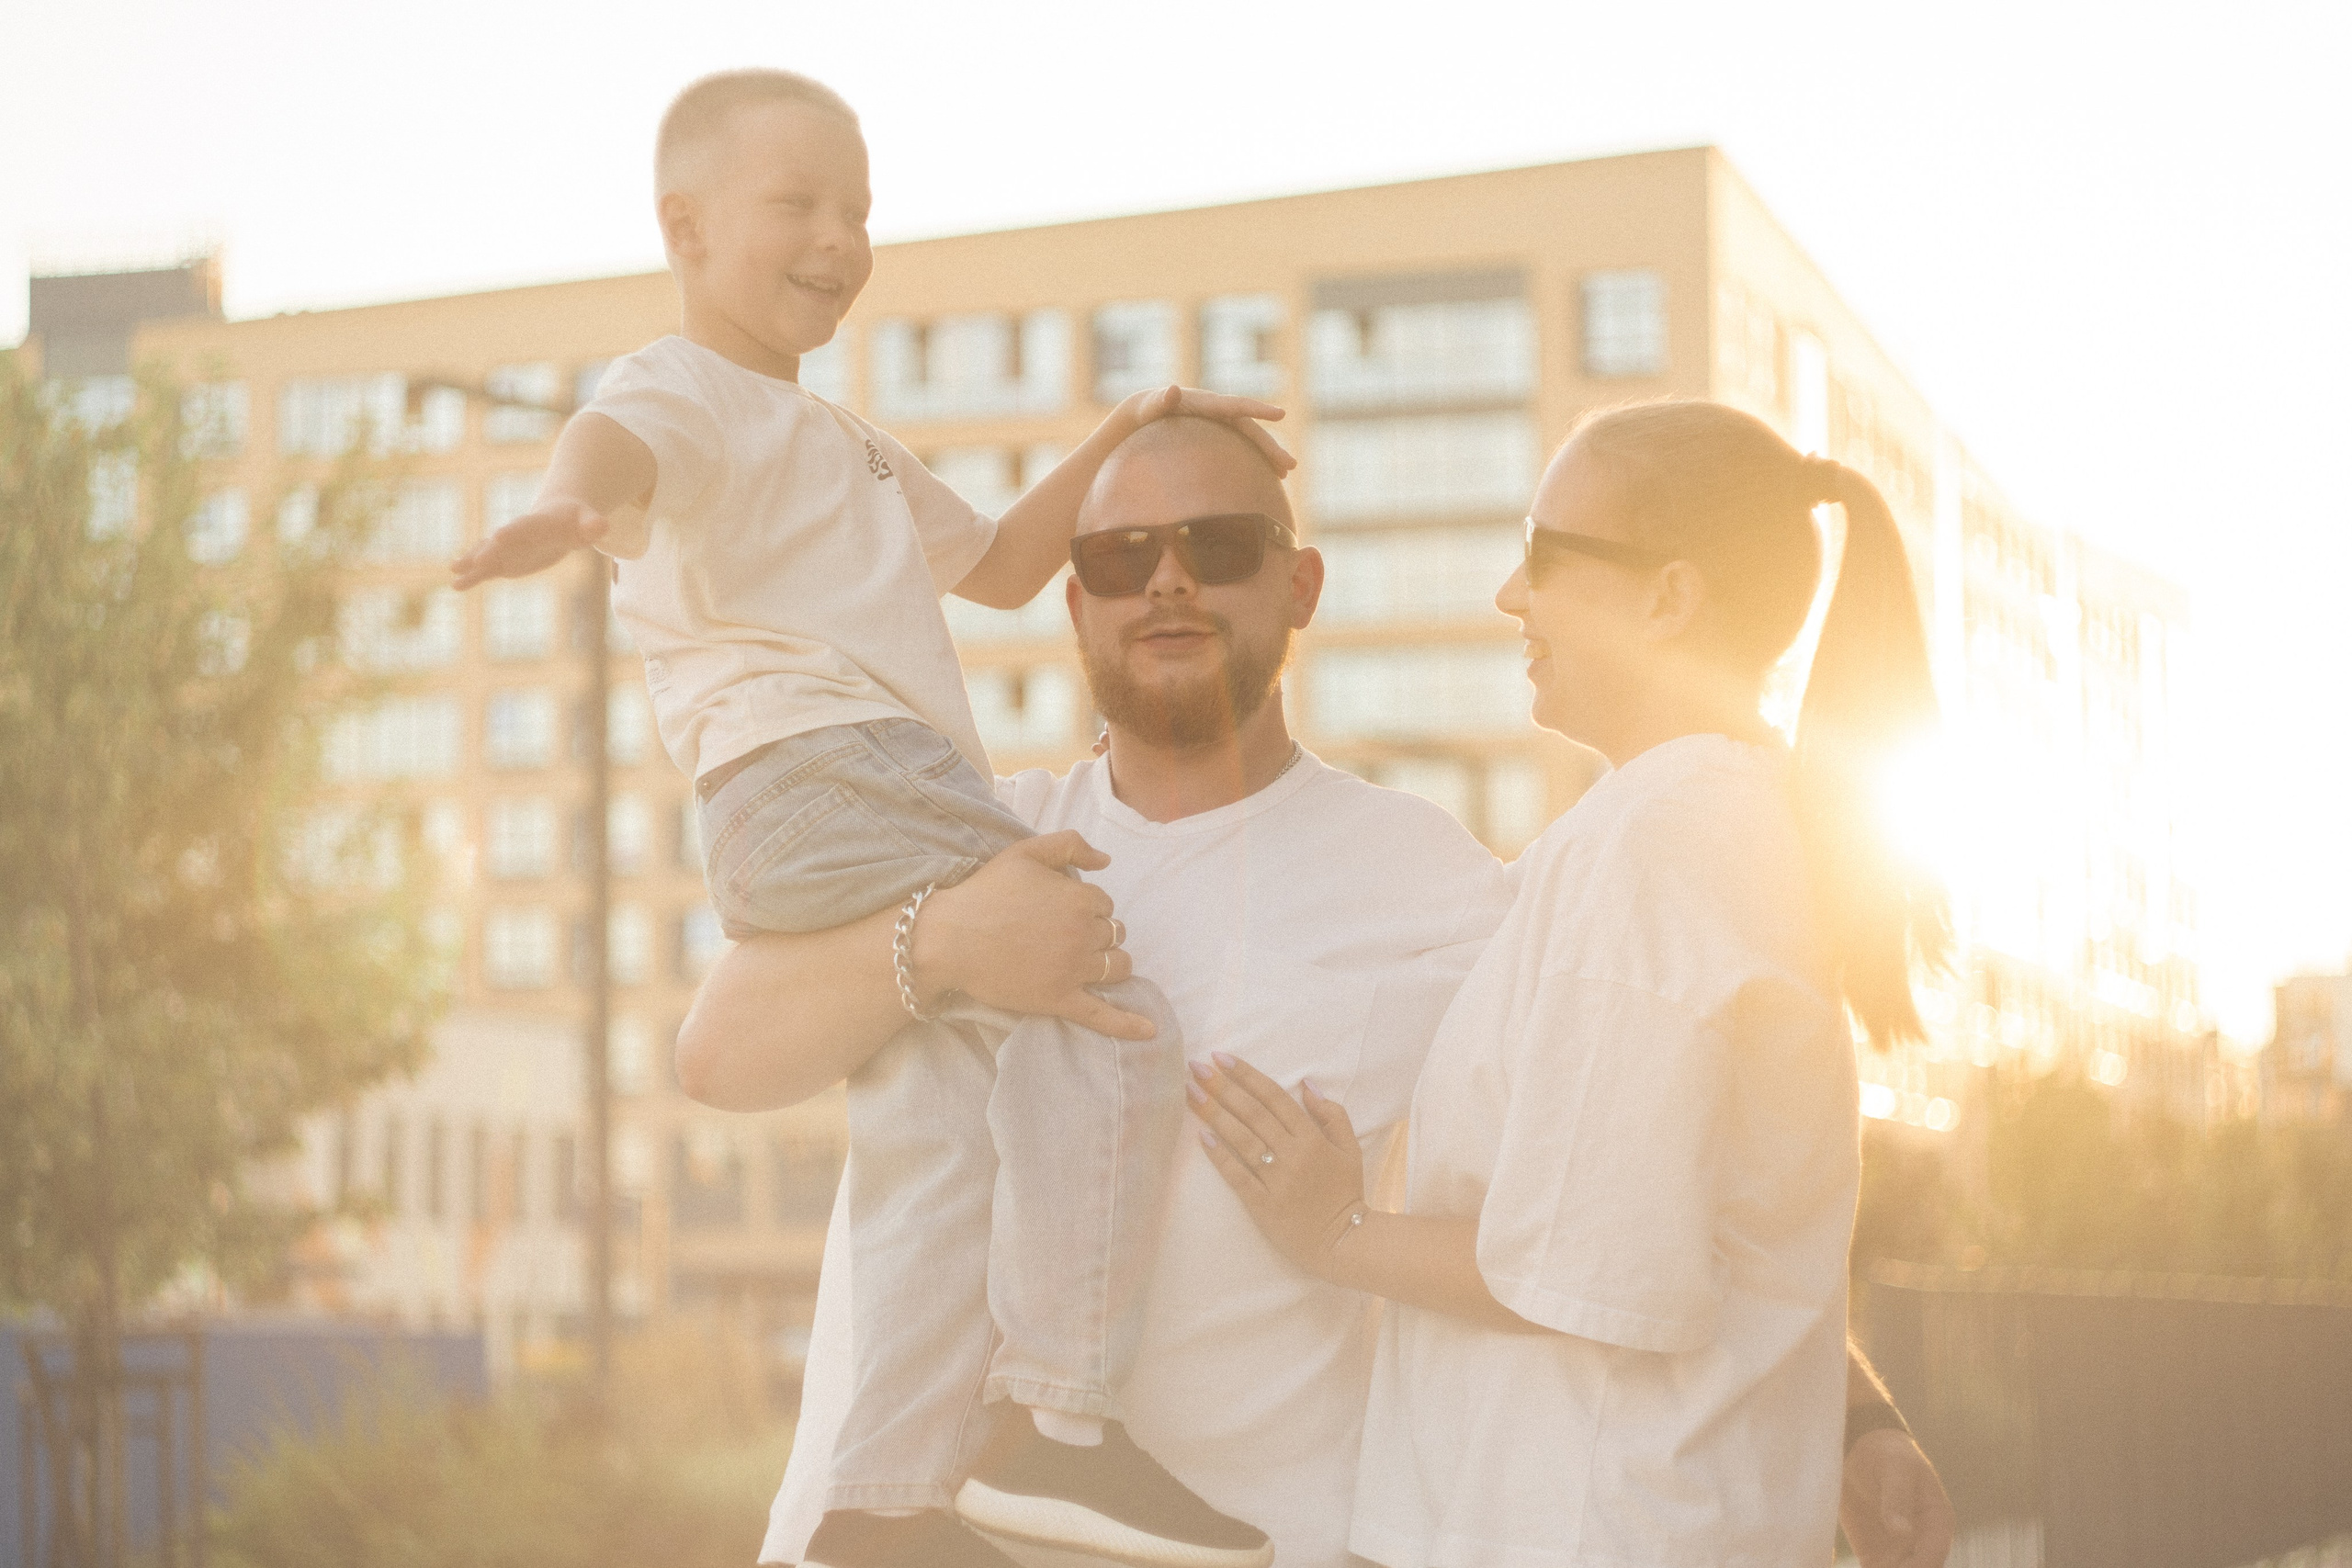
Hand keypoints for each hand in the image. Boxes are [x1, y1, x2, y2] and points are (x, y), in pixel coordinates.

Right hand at [450, 497, 608, 588]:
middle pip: (502, 542)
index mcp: (538, 522)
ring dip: (472, 562)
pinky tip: (456, 584)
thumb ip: (593, 524)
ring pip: (488, 554)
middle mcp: (517, 534)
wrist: (558, 518)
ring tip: (454, 572)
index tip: (499, 535)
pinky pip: (487, 568)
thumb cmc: (576, 519)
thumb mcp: (588, 520)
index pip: (525, 526)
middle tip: (476, 561)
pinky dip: (473, 575)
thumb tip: (603, 527)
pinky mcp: (505, 560)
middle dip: (489, 550)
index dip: (514, 531)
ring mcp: (508, 547)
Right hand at [916, 831, 1152, 1039]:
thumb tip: (1106, 860)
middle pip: (1113, 934)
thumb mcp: (1026, 852)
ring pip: (1117, 967)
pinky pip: (1104, 1016)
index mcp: (1082, 898)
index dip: (1084, 906)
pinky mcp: (1061, 1000)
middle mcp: (1085, 934)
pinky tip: (1150, 1031)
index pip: (1105, 904)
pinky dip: (1129, 1025)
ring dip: (1110, 963)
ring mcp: (1075, 970)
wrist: (950, 938)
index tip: (1057, 910)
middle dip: (1096, 933)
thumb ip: (1070, 845)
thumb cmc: (985, 892)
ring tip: (1086, 961)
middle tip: (1062, 935)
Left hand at [1120, 385, 1295, 474]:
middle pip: (1251, 430)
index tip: (1282, 414)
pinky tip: (1266, 479)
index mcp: (1209, 404)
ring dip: (1269, 456)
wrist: (1148, 413)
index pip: (1238, 406)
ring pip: (1251, 441)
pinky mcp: (1220, 438)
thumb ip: (1161, 401)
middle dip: (1271, 446)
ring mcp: (1222, 426)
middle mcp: (1221, 413)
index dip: (1259, 410)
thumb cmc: (1148, 410)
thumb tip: (1170, 390)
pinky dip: (1255, 461)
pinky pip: (1242, 449)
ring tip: (1285, 474)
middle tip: (1291, 465)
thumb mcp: (1152, 406)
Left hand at [1190, 1053, 1364, 1273]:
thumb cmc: (1345, 1192)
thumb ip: (1332, 1114)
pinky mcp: (1263, 1204)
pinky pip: (1238, 1175)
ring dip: (1214, 1114)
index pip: (1275, 1098)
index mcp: (1313, 1138)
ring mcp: (1277, 1180)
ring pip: (1242, 1139)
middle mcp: (1293, 1154)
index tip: (1222, 1058)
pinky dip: (1220, 1155)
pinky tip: (1201, 1137)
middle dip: (1223, 1087)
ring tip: (1190, 1093)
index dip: (1248, 1075)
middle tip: (1196, 1067)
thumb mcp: (1350, 1149)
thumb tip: (1306, 1084)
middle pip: (1253, 1113)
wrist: (1345, 1243)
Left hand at [1840, 1428, 1955, 1567]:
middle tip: (1874, 1564)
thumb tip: (1902, 1532)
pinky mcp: (1874, 1556)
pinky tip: (1829, 1564)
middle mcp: (1921, 1544)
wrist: (1862, 1451)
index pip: (1931, 1557)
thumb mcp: (1896, 1468)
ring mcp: (1898, 1552)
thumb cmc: (1888, 1453)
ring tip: (1866, 1563)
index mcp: (1937, 1523)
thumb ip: (1898, 1497)